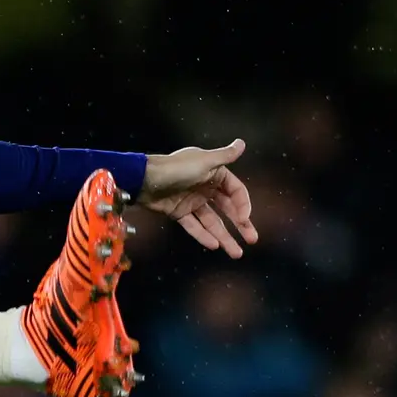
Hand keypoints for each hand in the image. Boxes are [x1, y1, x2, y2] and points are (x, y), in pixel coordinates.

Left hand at [139, 138, 255, 257]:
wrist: (143, 180)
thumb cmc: (175, 168)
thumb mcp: (204, 161)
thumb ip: (225, 156)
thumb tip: (242, 143)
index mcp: (213, 173)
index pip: (235, 191)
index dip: (243, 204)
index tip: (245, 218)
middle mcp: (204, 187)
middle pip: (227, 208)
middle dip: (240, 224)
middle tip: (252, 239)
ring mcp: (191, 201)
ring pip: (212, 221)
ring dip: (224, 236)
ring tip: (236, 253)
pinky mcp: (178, 212)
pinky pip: (194, 226)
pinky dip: (203, 235)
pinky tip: (214, 245)